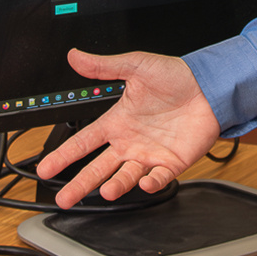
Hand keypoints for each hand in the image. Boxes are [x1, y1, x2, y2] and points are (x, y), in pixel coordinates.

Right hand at [35, 49, 221, 207]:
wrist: (210, 86)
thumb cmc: (176, 76)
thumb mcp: (136, 66)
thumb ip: (104, 66)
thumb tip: (75, 56)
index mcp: (117, 121)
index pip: (84, 142)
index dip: (64, 155)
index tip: (46, 168)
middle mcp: (130, 141)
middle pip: (98, 168)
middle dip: (80, 184)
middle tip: (64, 199)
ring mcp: (150, 153)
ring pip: (126, 176)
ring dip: (116, 185)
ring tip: (106, 192)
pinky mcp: (172, 161)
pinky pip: (158, 178)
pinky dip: (151, 183)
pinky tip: (145, 183)